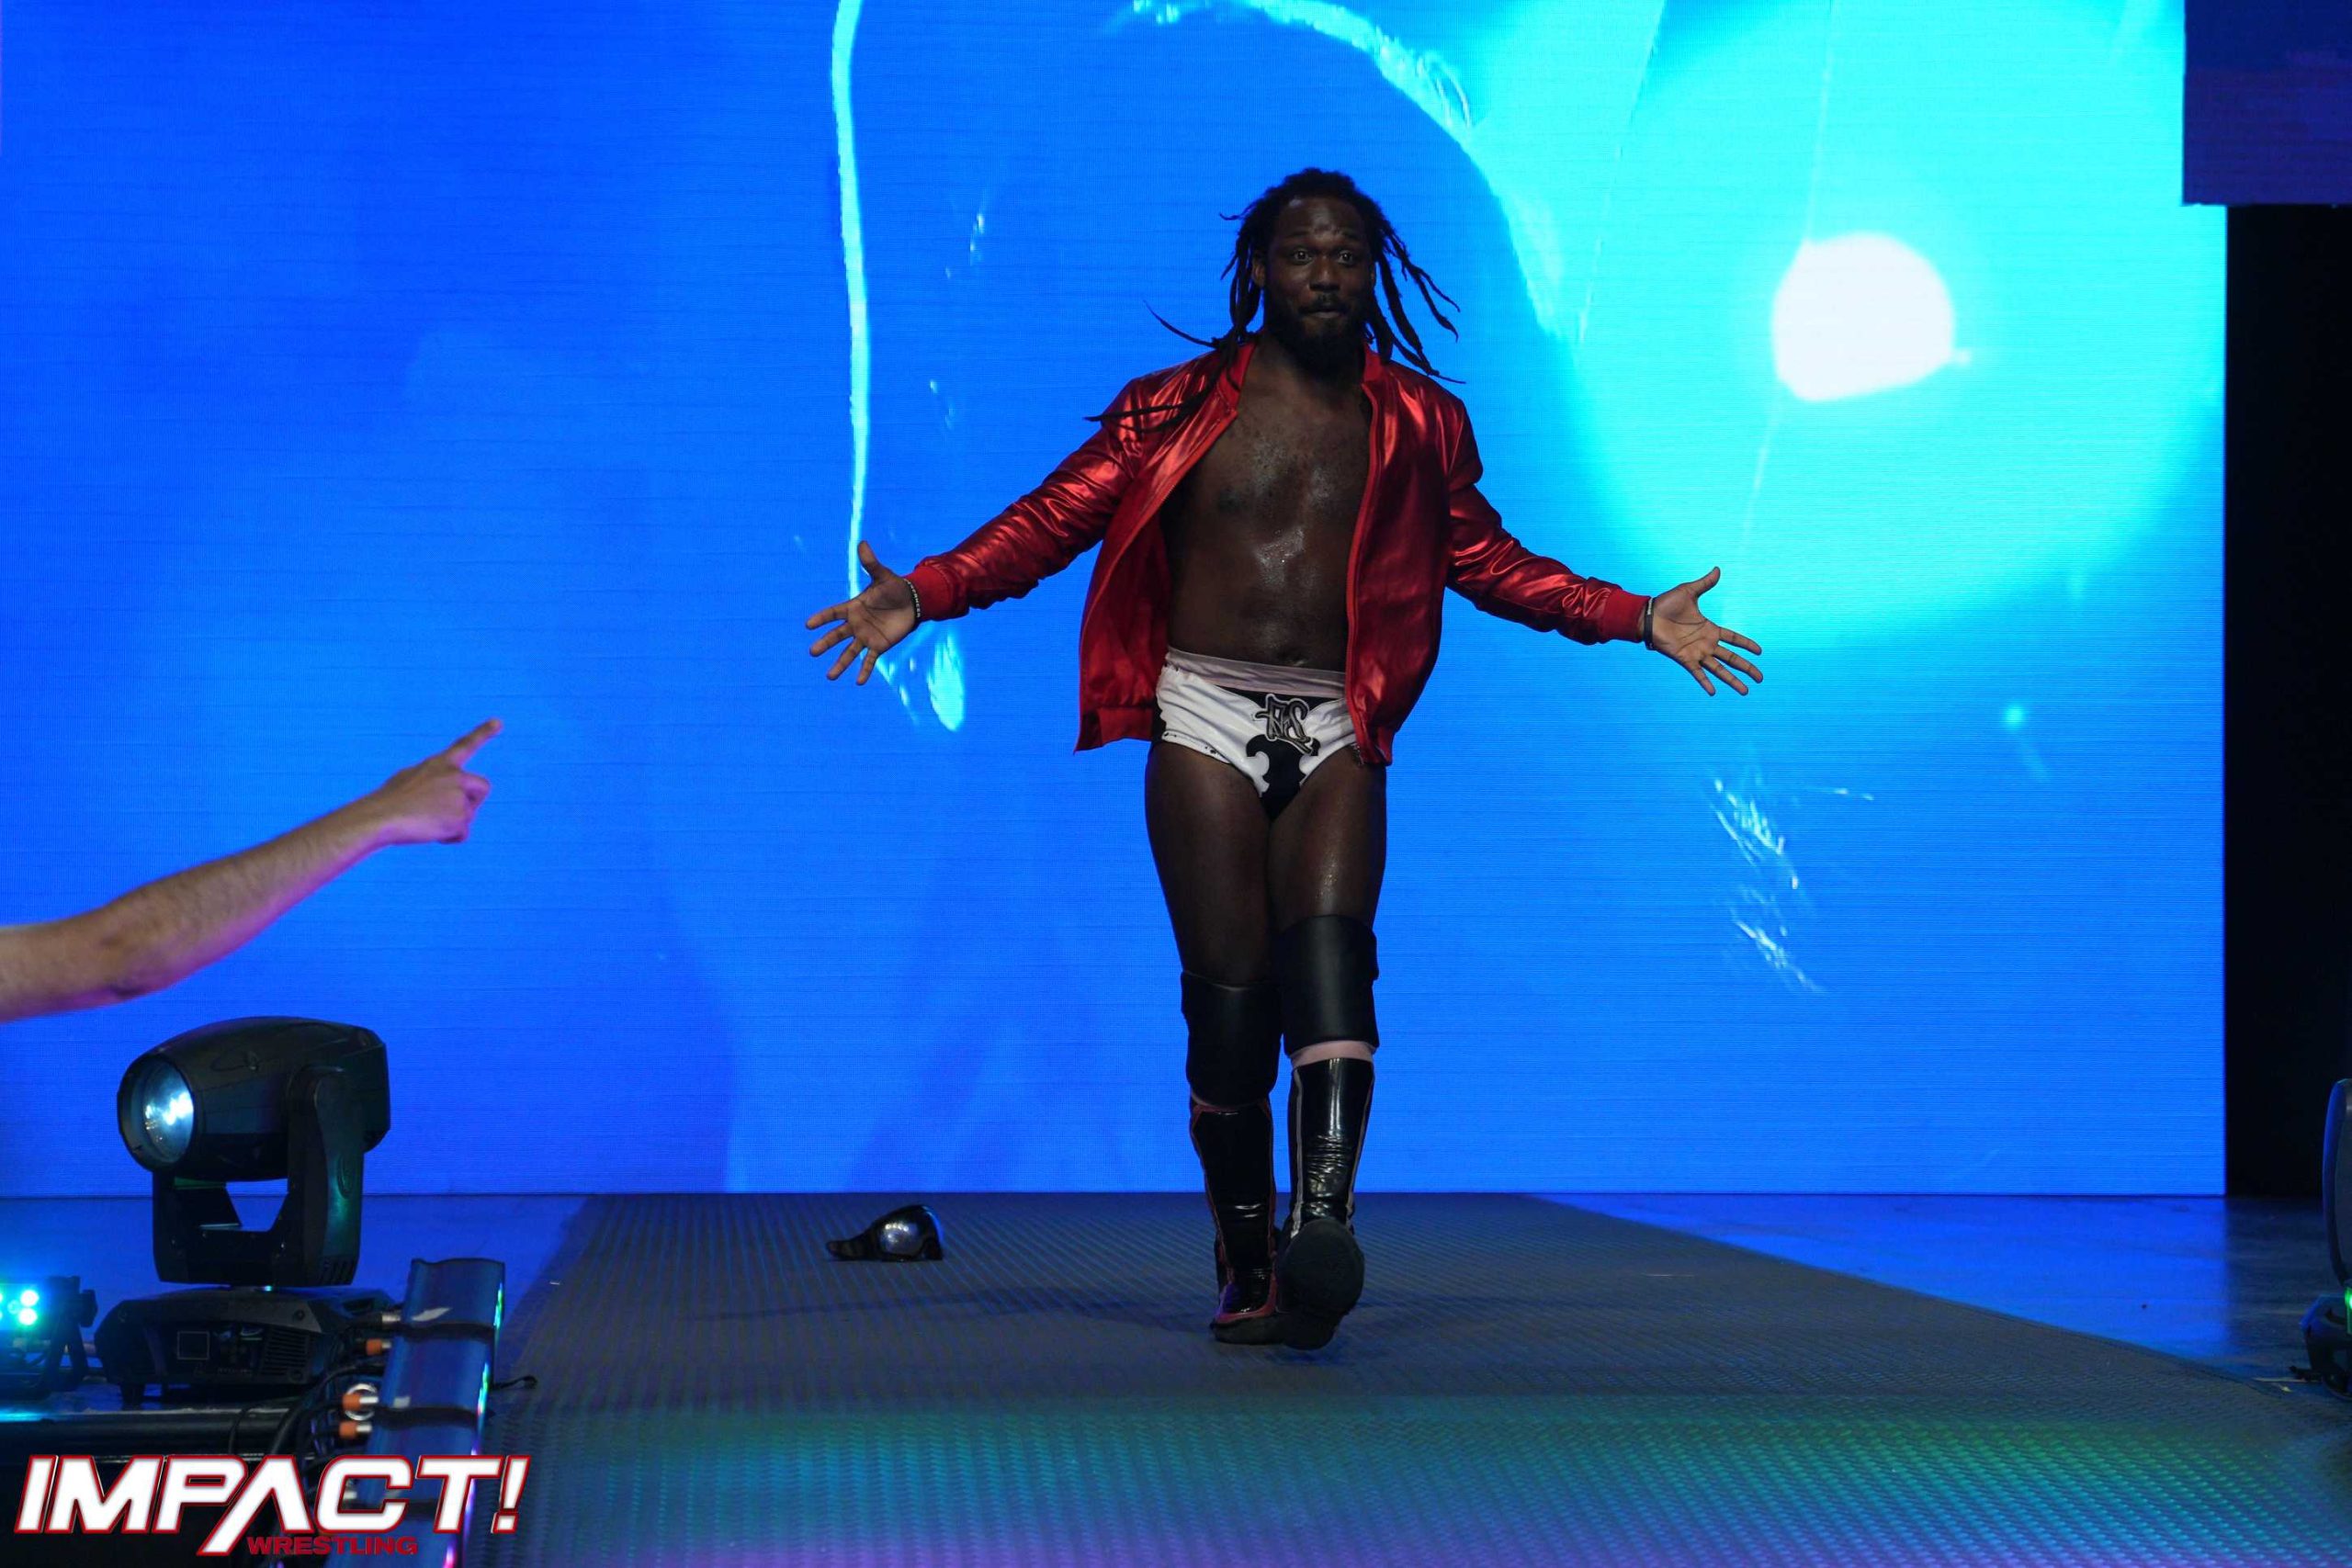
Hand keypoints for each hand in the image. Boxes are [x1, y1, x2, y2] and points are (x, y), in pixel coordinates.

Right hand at [358, 719, 499, 845]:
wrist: (381, 817)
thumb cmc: (388, 801)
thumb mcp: (408, 780)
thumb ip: (432, 782)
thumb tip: (441, 798)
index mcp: (440, 763)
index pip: (465, 745)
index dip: (483, 733)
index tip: (498, 722)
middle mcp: (454, 776)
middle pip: (482, 787)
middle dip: (474, 801)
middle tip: (451, 812)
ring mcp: (459, 796)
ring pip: (468, 815)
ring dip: (452, 823)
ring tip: (426, 821)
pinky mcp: (461, 817)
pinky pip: (462, 833)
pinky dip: (449, 837)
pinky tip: (430, 832)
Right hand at [805, 541, 916, 684]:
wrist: (912, 602)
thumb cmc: (894, 587)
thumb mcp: (883, 575)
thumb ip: (871, 564)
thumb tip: (862, 543)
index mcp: (854, 607)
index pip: (834, 613)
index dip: (822, 618)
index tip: (808, 625)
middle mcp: (856, 624)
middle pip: (837, 635)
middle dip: (825, 643)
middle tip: (812, 652)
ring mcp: (866, 636)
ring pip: (849, 652)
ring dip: (840, 664)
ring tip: (830, 677)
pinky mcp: (879, 645)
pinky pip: (870, 660)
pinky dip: (864, 671)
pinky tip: (858, 682)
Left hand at [1647, 568, 1762, 694]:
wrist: (1648, 616)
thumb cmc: (1666, 604)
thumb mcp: (1689, 591)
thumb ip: (1705, 583)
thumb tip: (1718, 569)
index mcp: (1710, 629)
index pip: (1734, 638)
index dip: (1747, 644)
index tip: (1760, 651)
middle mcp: (1706, 644)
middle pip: (1732, 658)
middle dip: (1747, 668)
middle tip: (1760, 679)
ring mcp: (1696, 653)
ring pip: (1719, 669)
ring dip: (1732, 680)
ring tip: (1745, 692)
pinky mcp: (1684, 659)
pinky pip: (1697, 673)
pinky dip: (1705, 683)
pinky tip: (1714, 692)